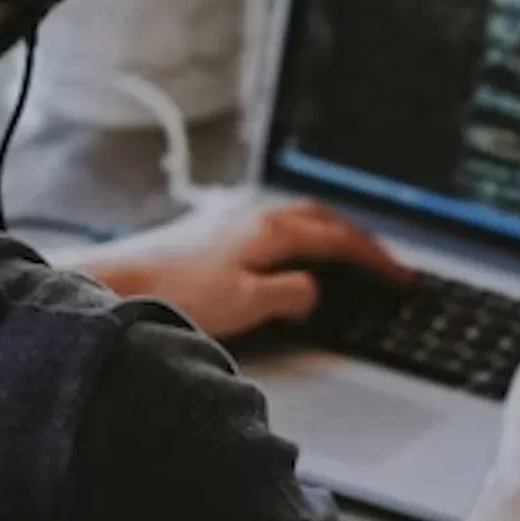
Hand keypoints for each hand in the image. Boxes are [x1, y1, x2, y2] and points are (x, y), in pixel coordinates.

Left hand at [74, 196, 403, 340]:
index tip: (400, 275)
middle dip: (357, 238)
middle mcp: (254, 217)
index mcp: (272, 230)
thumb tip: (314, 290)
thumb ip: (291, 294)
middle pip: (321, 219)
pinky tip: (287, 256)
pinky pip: (272, 226)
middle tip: (381, 260)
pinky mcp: (210, 232)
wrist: (119, 283)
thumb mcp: (248, 304)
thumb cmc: (178, 293)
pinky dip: (297, 238)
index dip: (375, 258)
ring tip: (344, 255)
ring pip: (296, 219)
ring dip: (327, 234)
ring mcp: (231, 220)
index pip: (339, 239)